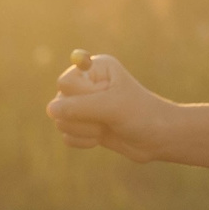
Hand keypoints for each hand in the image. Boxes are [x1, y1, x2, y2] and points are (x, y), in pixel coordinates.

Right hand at [46, 53, 177, 162]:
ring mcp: (84, 104)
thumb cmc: (140, 114)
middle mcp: (87, 83)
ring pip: (60, 121)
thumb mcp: (111, 107)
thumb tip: (50, 109)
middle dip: (83, 118)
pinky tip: (101, 138)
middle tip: (107, 118)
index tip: (104, 99)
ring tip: (106, 128)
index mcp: (96, 68)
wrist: (158, 138)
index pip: (65, 82)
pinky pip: (66, 135)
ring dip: (84, 131)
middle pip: (59, 103)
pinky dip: (83, 141)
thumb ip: (79, 106)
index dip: (80, 97)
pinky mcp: (84, 124)